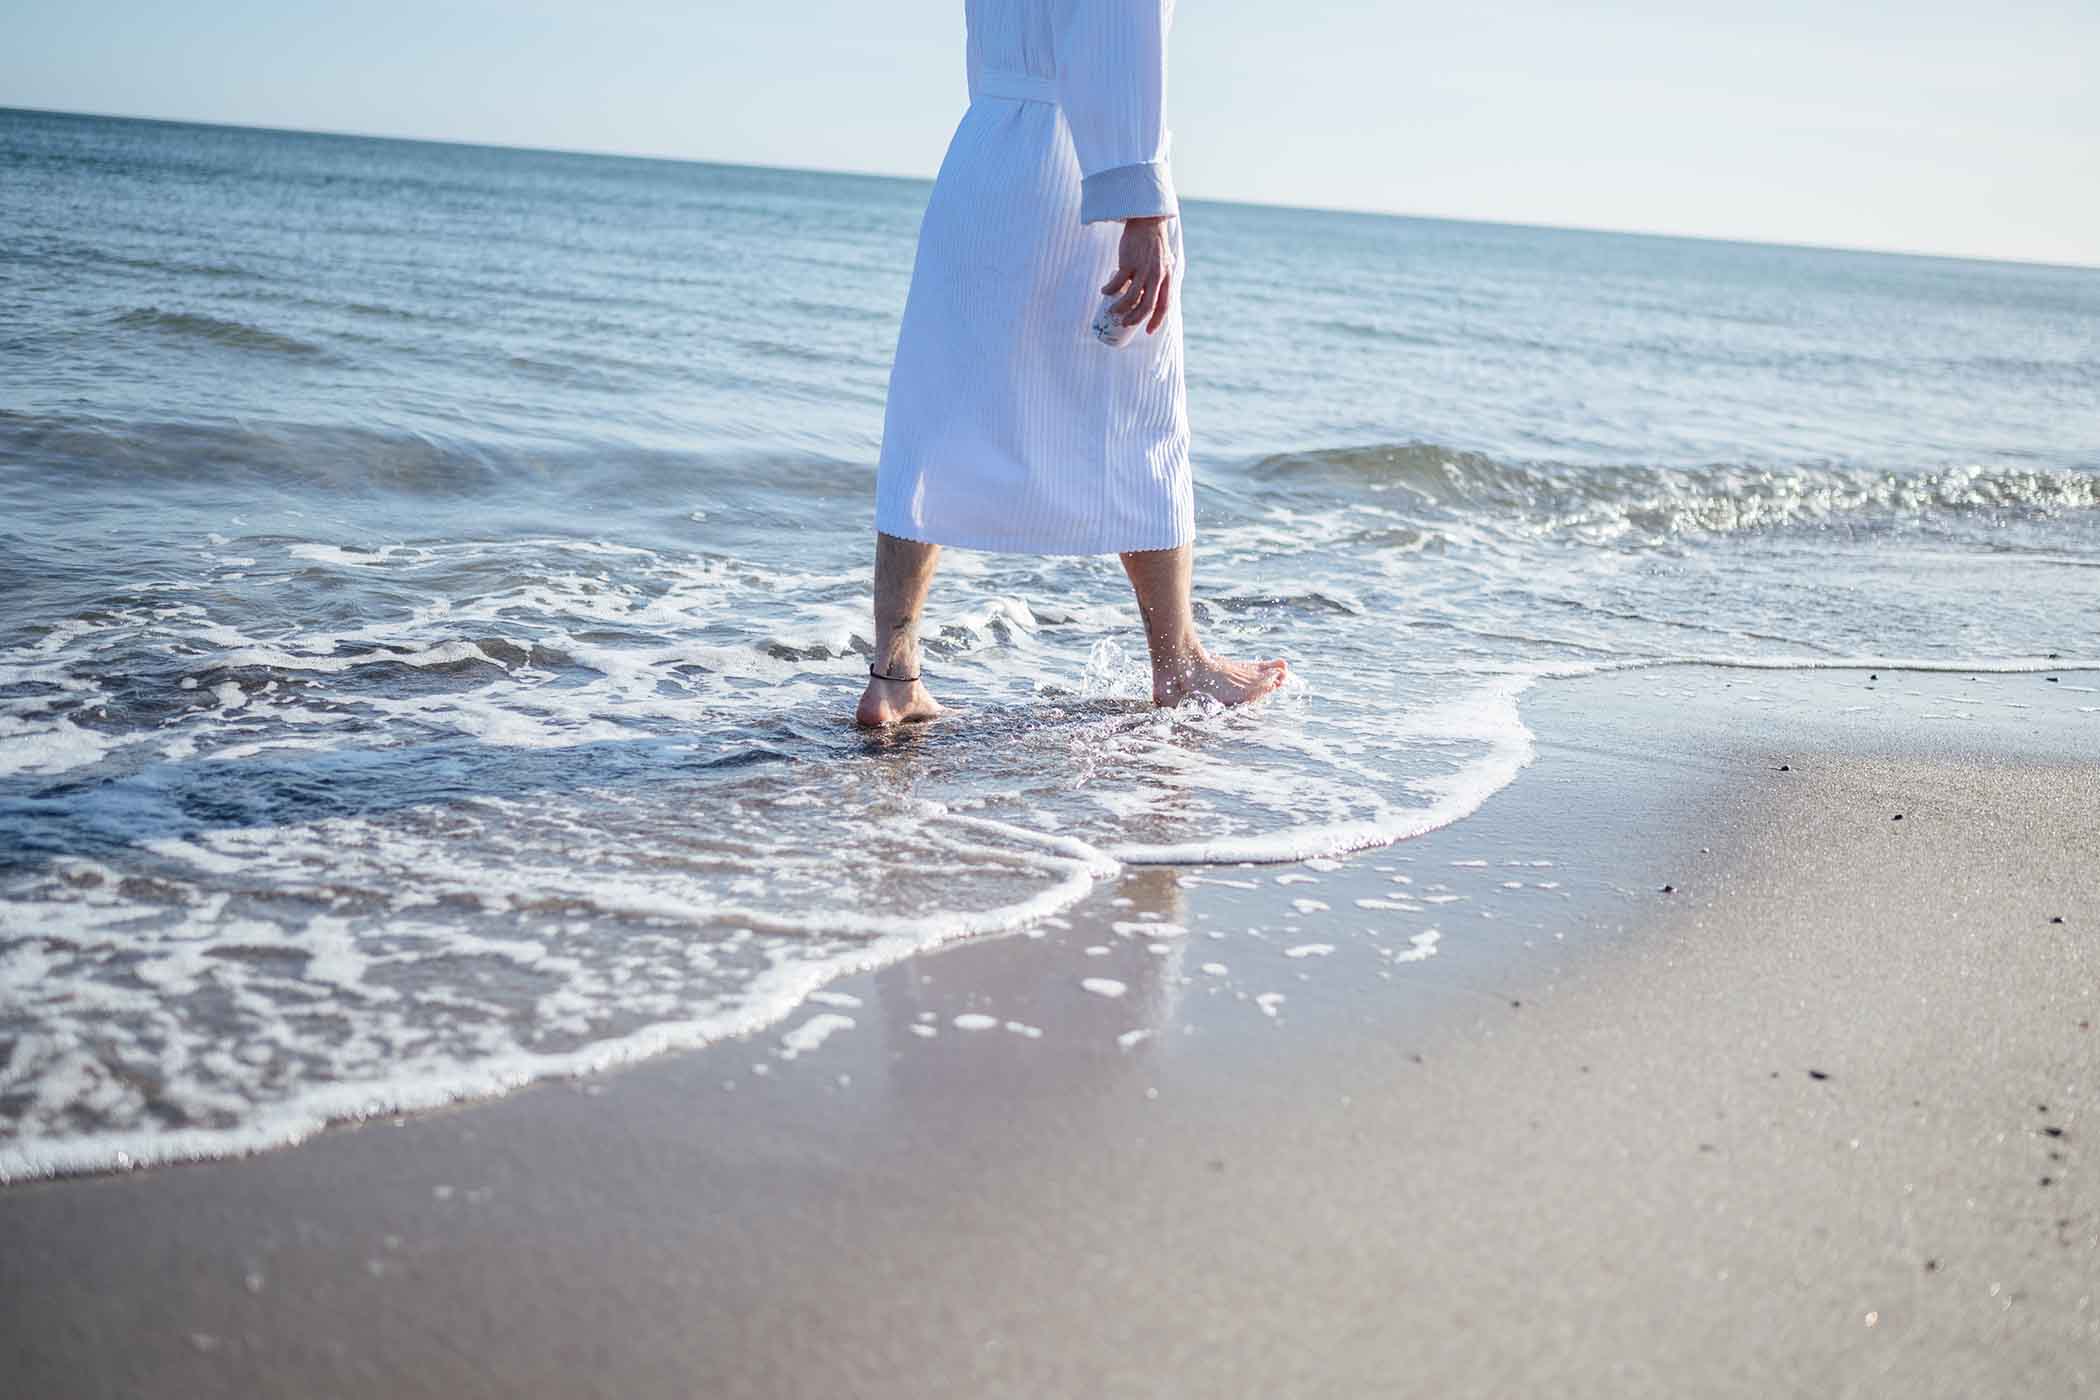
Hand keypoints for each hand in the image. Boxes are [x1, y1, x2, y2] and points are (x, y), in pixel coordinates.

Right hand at [1101, 216, 1174, 334]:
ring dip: (1119, 308)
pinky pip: (1117, 283)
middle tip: (1124, 324)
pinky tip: (1105, 292)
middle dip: (1135, 319)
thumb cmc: (1153, 245)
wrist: (1146, 222)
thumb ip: (1159, 278)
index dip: (1156, 321)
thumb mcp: (1163, 263)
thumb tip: (1148, 296)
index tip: (1148, 331)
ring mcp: (1142, 270)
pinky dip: (1109, 290)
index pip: (1164, 305)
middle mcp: (1156, 276)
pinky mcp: (1128, 262)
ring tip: (1111, 311)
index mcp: (1166, 278)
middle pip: (1146, 306)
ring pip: (1131, 298)